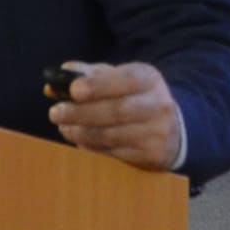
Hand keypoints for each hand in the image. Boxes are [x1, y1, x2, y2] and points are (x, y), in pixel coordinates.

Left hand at [49, 61, 183, 171]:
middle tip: (55, 112)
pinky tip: (79, 141)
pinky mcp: (151, 155)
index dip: (99, 85)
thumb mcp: (120, 79)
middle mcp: (158, 105)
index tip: (73, 90)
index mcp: (149, 79)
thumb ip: (90, 74)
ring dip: (82, 133)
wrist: (174, 129)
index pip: (126, 80)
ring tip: (63, 127)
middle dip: (82, 112)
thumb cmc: (135, 98)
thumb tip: (62, 73)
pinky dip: (92, 147)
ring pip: (113, 135)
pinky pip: (115, 153)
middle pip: (117, 110)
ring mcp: (156, 132)